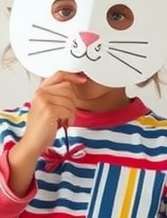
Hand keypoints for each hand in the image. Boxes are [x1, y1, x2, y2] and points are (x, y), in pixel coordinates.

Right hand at [8, 72, 86, 196]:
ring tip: (61, 119)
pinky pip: (69, 110)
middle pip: (68, 88)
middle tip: (64, 113)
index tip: (82, 80)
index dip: (73, 76)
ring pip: (70, 100)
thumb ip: (58, 94)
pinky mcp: (49, 110)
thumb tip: (74, 84)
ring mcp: (44, 101)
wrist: (33, 142)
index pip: (59, 74)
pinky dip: (69, 119)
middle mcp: (40, 93)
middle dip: (72, 102)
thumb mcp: (48, 106)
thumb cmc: (43, 126)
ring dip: (71, 112)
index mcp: (40, 90)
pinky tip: (61, 123)